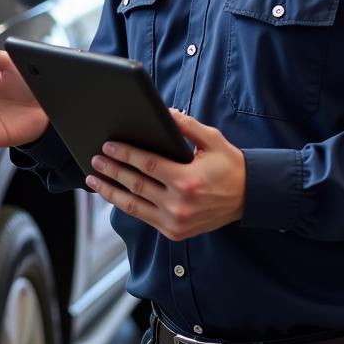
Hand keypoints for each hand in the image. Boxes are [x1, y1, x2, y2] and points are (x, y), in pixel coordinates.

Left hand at [84, 111, 245, 240]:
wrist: (249, 198)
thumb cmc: (229, 166)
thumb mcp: (212, 140)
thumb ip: (186, 126)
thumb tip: (164, 111)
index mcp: (187, 180)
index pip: (147, 165)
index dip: (125, 154)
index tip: (108, 146)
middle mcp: (179, 204)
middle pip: (135, 185)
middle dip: (111, 170)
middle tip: (95, 159)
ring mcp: (175, 221)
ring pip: (133, 206)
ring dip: (110, 191)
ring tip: (94, 179)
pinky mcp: (173, 231)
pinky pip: (143, 216)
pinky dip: (125, 205)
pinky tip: (113, 193)